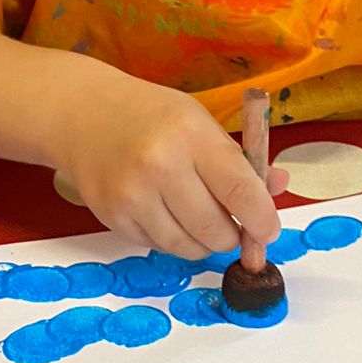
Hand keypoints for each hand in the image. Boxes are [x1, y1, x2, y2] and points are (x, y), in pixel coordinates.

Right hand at [60, 75, 285, 259]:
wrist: (83, 115)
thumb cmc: (152, 117)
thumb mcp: (200, 123)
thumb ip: (239, 160)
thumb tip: (278, 189)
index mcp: (190, 135)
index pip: (240, 191)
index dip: (262, 219)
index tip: (269, 230)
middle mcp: (160, 166)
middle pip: (215, 229)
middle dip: (233, 236)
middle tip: (234, 228)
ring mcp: (132, 196)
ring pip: (187, 247)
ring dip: (204, 243)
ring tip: (201, 221)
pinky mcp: (113, 217)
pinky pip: (158, 246)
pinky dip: (173, 239)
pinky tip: (168, 215)